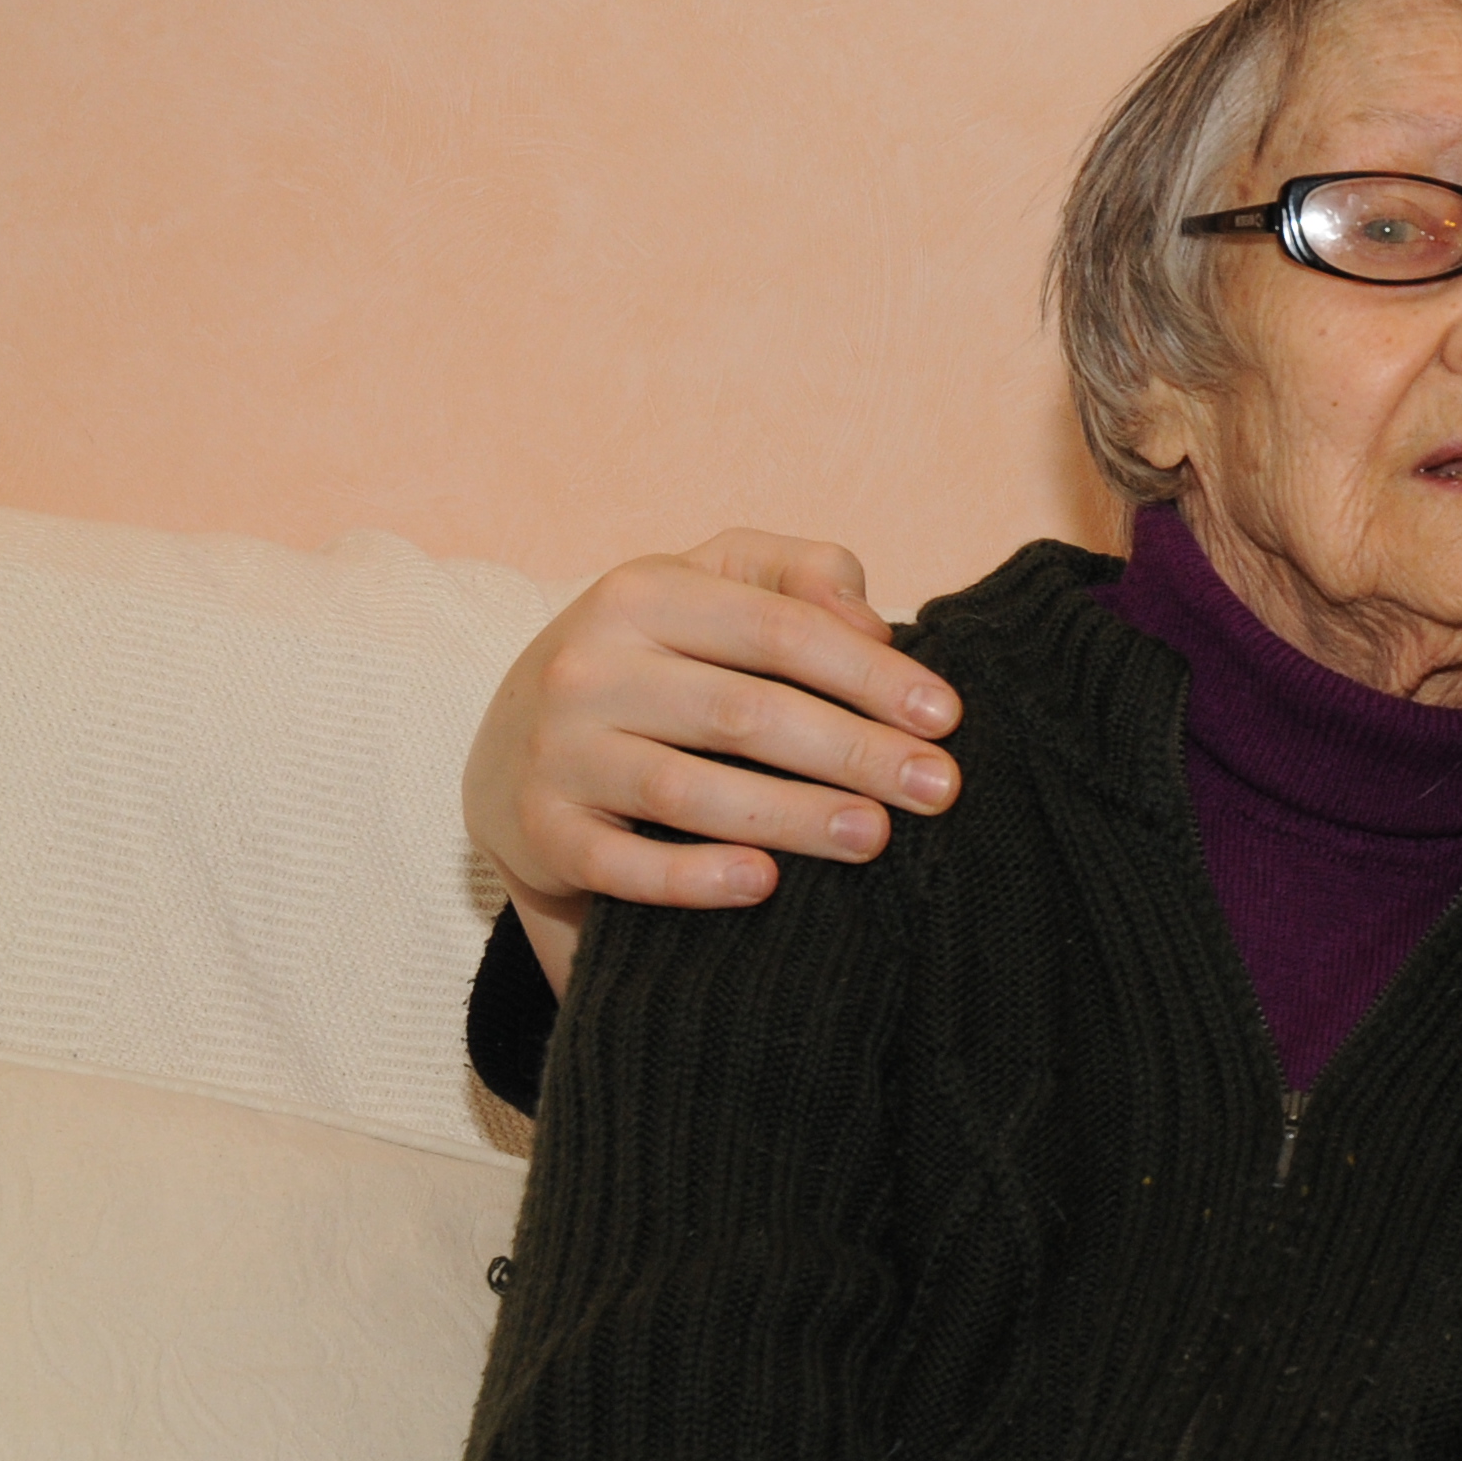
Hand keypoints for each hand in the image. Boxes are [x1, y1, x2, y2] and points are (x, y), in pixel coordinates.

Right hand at [465, 529, 966, 988]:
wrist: (515, 742)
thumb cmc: (658, 656)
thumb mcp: (713, 587)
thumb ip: (798, 577)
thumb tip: (872, 624)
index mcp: (642, 594)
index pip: (779, 629)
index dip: (870, 674)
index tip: (946, 716)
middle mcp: (588, 667)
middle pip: (744, 713)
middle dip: (855, 752)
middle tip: (939, 789)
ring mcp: (557, 753)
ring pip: (687, 791)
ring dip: (791, 817)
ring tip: (874, 836)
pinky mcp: (540, 834)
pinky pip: (620, 865)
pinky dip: (692, 877)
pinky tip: (763, 883)